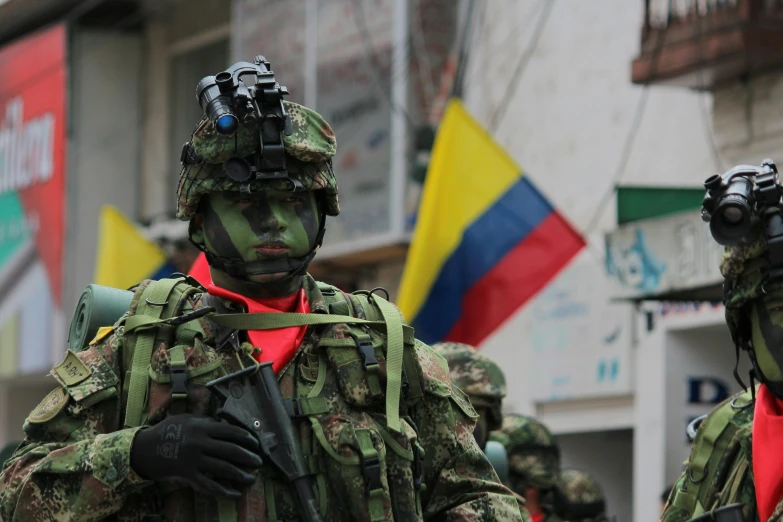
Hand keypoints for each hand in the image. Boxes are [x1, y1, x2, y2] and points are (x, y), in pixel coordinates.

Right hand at [130, 414, 262, 497]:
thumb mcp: (186, 420)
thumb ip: (205, 422)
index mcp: (202, 427)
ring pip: (223, 469)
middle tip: (259, 462)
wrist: (143, 449)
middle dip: (248, 457)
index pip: (231, 432)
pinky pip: (209, 485)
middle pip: (231, 451)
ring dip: (240, 475)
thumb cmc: (167, 431)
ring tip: (251, 478)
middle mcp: (200, 443)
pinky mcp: (188, 476)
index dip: (246, 438)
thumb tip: (225, 425)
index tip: (256, 444)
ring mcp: (194, 460)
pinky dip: (223, 491)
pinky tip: (235, 494)